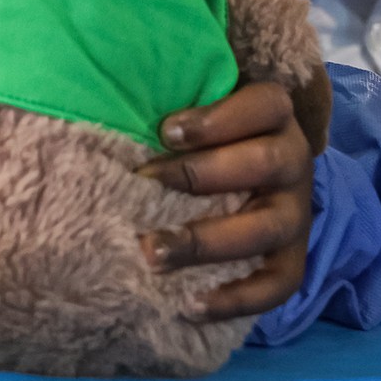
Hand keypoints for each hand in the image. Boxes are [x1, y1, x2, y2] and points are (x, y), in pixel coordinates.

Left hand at [139, 81, 313, 320]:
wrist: (240, 167)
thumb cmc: (198, 128)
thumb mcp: (190, 99)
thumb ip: (159, 89)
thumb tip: (84, 74)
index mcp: (273, 115)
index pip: (265, 106)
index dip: (218, 117)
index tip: (164, 131)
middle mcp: (293, 161)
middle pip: (265, 164)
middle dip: (200, 174)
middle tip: (142, 179)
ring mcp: (296, 213)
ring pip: (267, 228)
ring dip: (207, 241)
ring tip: (152, 253)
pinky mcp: (291, 258)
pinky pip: (278, 284)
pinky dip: (237, 299)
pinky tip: (190, 305)